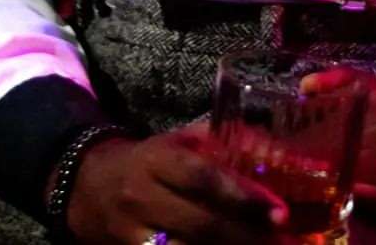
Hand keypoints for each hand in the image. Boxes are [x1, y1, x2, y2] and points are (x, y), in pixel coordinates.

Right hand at [65, 128, 291, 243]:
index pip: (202, 178)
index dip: (242, 196)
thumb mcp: (178, 140)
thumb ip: (220, 141)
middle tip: (286, 243)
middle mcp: (143, 198)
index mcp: (158, 160)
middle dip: (247, 237)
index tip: (279, 210)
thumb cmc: (149, 160)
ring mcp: (134, 234)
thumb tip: (272, 147)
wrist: (89, 187)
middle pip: (201, 225)